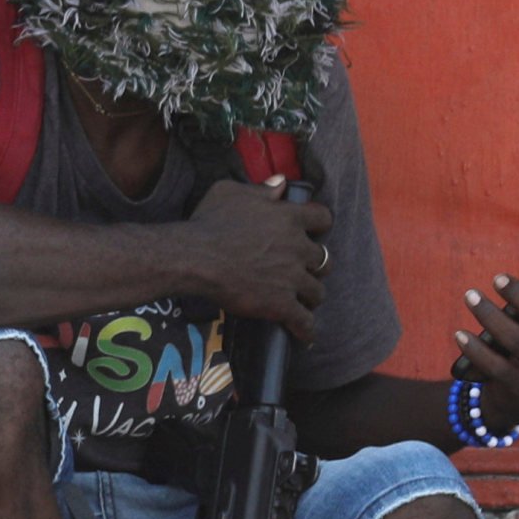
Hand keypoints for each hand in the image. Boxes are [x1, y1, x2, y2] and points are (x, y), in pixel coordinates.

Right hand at [186, 179, 333, 336]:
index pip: (323, 219)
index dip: (319, 226)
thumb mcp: (230, 193)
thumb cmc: (208, 223)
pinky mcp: (281, 304)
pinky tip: (305, 335)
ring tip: (302, 301)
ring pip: (317, 291)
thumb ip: (260, 189)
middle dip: (314, 265)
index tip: (313, 231)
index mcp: (289, 218)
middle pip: (323, 259)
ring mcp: (292, 278)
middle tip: (302, 270)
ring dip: (310, 296)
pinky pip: (304, 321)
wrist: (195, 258)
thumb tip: (280, 184)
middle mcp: (297, 248)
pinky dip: (306, 329)